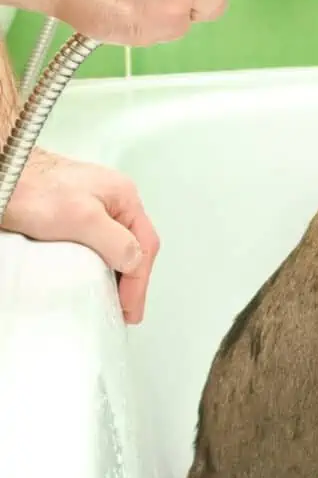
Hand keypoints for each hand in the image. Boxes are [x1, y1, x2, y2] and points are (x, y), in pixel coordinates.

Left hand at [2, 149, 159, 323]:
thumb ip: (115, 240)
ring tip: (114, 298)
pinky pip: (97, 241)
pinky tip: (93, 273)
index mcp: (124, 197)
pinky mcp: (73, 212)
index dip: (139, 282)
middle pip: (135, 245)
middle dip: (134, 279)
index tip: (131, 310)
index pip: (144, 246)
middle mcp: (113, 199)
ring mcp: (94, 204)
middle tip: (127, 309)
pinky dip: (101, 262)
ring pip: (117, 243)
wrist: (5, 167)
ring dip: (118, 271)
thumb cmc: (32, 187)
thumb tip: (135, 261)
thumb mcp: (81, 218)